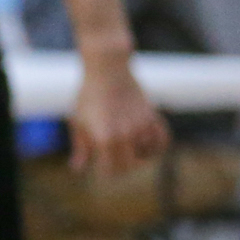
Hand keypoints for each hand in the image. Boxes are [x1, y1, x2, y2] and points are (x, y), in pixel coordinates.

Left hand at [69, 54, 168, 173]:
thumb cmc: (88, 95)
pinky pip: (162, 139)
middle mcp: (125, 135)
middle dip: (122, 167)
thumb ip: (80, 146)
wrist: (107, 68)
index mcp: (104, 139)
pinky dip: (157, 145)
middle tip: (115, 160)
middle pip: (130, 165)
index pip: (110, 170)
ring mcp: (140, 126)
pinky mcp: (151, 116)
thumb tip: (78, 168)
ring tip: (128, 148)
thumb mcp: (78, 121)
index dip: (105, 171)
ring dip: (139, 155)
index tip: (102, 166)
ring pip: (147, 154)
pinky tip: (147, 143)